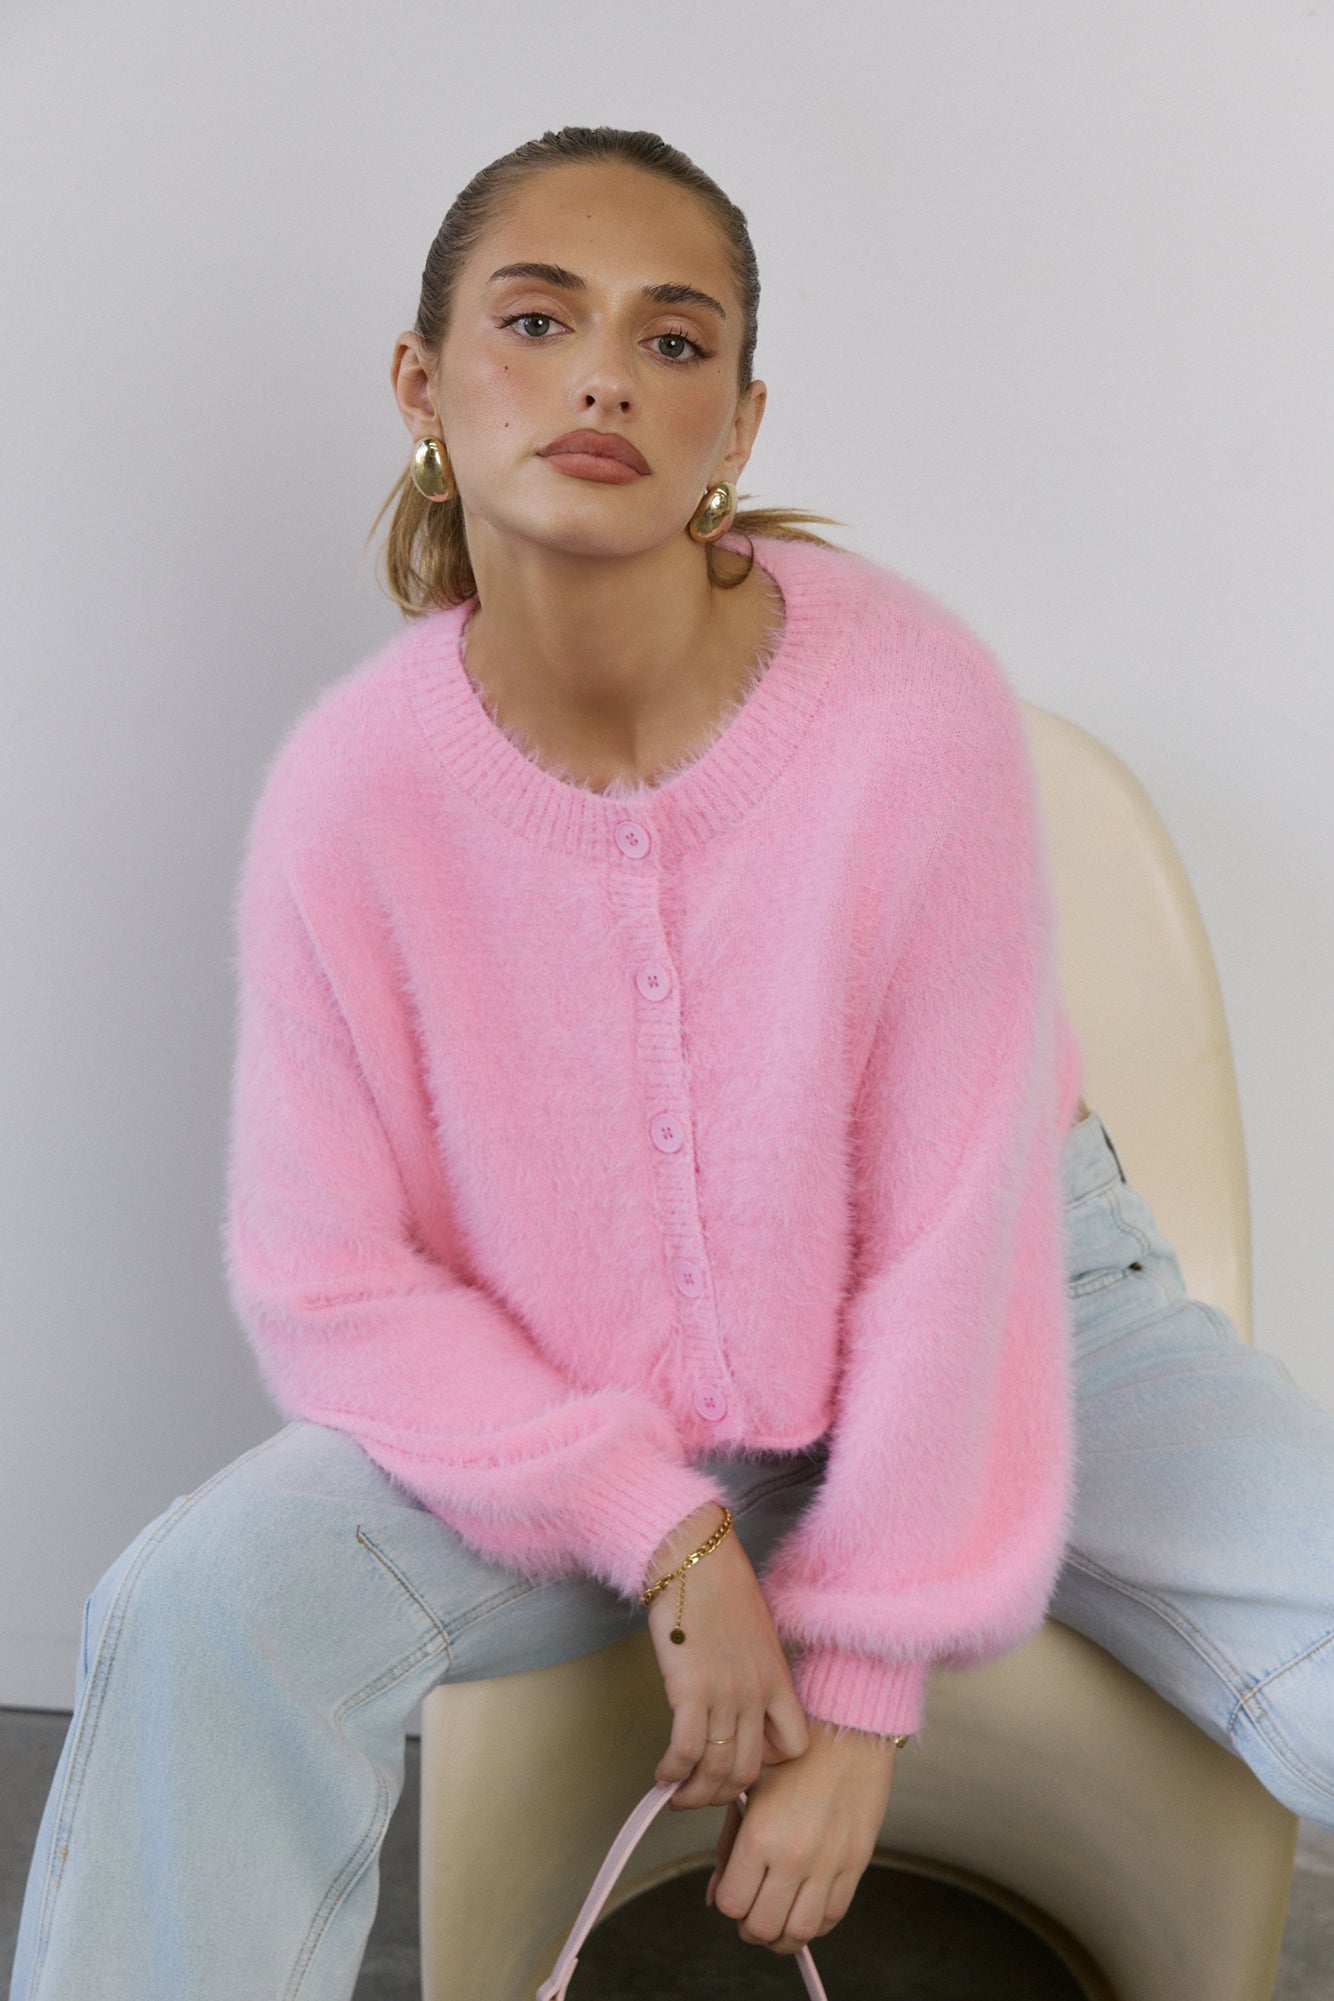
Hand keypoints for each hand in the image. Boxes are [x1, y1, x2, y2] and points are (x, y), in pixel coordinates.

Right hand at [643, 1503, 809, 1807]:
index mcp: (778, 1678)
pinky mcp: (691, 1690)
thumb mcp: (754, 1633)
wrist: (694, 1556)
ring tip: (675, 1794)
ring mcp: (726, 1694)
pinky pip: (686, 1752)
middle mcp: (757, 1693)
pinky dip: (672, 1773)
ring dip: (693, 1794)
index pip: (794, 1747)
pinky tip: (662, 1775)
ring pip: (717, 1770)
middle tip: (698, 1794)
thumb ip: (752, 1671)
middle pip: (748, 1771)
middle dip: (720, 1794)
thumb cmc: (718, 1586)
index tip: (738, 1761)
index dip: (768, 1764)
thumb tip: (733, 1699)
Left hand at [704, 1714, 898, 1954]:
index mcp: (759, 1835)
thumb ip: (728, 1843)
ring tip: (777, 1920)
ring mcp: (827, 1865)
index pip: (731, 1903)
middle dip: (750, 1926)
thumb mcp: (748, 1791)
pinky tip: (805, 1907)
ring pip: (799, 1933)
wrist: (847, 1731)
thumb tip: (715, 1893)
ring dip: (782, 1936)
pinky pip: (833, 1917)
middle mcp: (793, 1857)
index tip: (732, 1891)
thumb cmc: (794, 1755)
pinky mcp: (855, 1866)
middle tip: (751, 1911)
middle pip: (762, 1927)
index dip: (727, 1903)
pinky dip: (815, 1924)